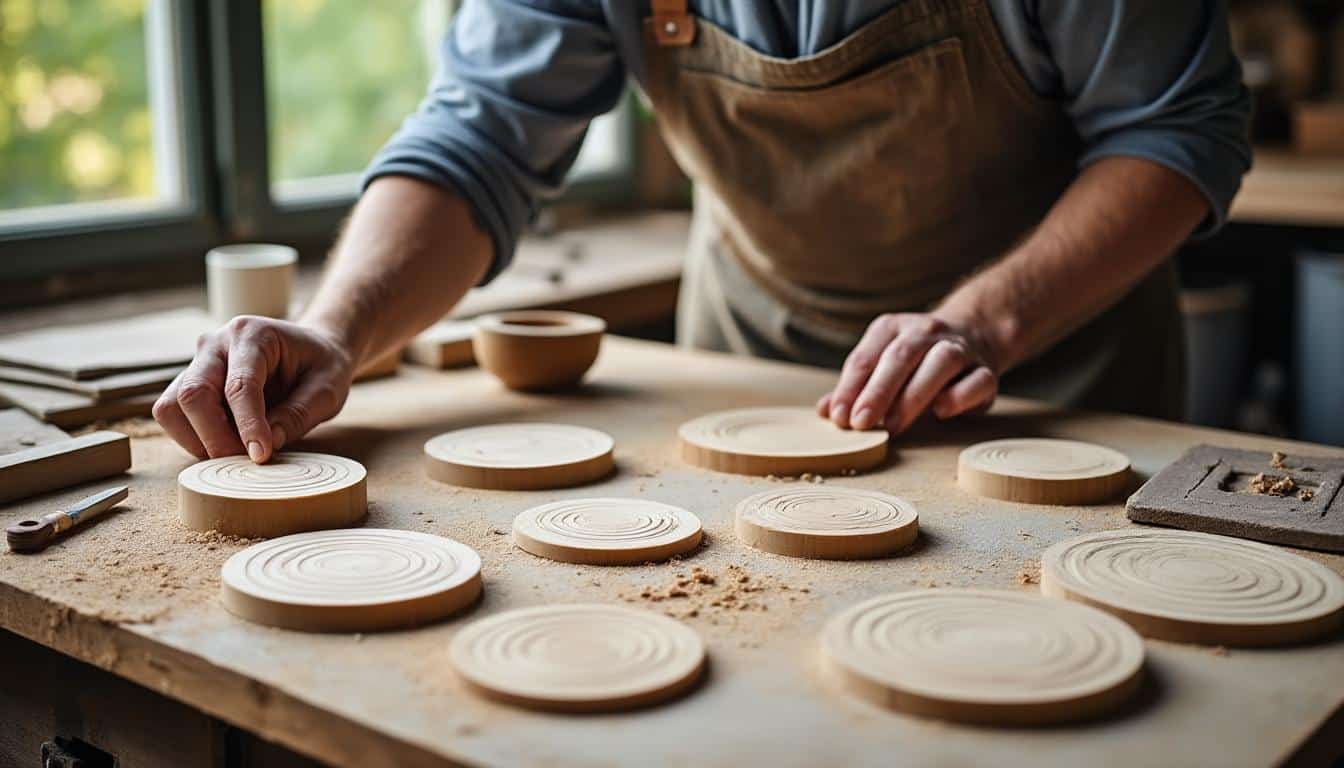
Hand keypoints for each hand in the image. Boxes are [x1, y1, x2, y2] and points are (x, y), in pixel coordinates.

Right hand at [153, 316, 353, 461]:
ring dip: (199, 439)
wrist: (312, 351)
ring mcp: (197, 362)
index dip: (247, 425)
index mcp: (252, 334)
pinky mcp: (189, 382)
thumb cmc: (320, 366)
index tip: (261, 455)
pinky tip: (228, 442)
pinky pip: (174, 416)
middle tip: (248, 460)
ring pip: (173, 407)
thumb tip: (266, 445)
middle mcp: (215, 344)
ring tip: (239, 451)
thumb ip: (300, 414)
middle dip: (216, 437)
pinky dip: (195, 437)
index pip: (239, 385)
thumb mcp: (328, 388)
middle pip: (193, 394)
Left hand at [818, 313, 998, 433]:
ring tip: (893, 426)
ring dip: (914, 396)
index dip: (849, 389)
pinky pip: (977, 380)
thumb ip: (854, 388)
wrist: (973, 336)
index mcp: (892, 328)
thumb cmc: (914, 361)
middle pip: (900, 357)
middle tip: (860, 423)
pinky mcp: (986, 371)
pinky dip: (959, 396)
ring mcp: (959, 348)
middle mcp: (926, 331)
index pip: (866, 357)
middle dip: (877, 392)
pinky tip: (941, 412)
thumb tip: (826, 412)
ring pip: (940, 363)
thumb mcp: (880, 366)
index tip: (839, 417)